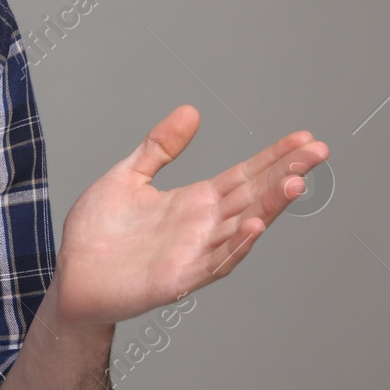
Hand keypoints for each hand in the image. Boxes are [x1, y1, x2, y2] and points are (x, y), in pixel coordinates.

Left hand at [50, 104, 328, 328]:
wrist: (73, 277)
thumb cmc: (98, 233)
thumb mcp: (128, 177)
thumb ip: (159, 147)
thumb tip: (190, 111)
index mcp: (194, 202)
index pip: (244, 175)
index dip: (273, 157)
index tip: (304, 138)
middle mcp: (202, 227)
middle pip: (253, 196)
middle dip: (286, 174)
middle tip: (317, 151)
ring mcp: (194, 253)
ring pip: (242, 226)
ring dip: (270, 206)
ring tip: (296, 182)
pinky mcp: (178, 277)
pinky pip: (215, 261)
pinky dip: (236, 244)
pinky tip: (253, 224)